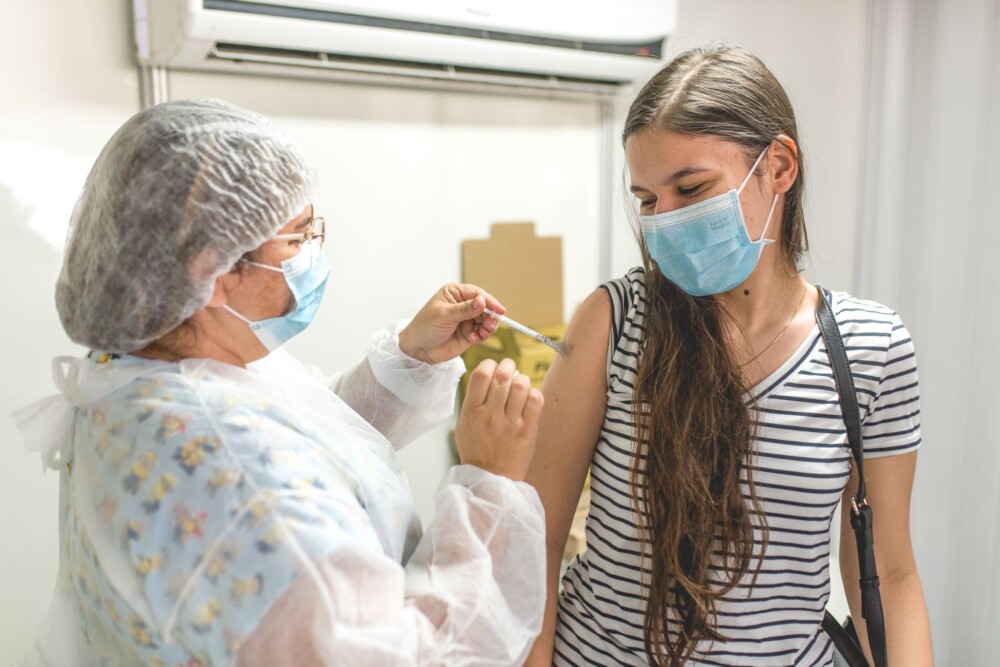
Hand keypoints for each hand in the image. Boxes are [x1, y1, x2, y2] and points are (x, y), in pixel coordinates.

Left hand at [399, 283, 504, 364]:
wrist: (417, 349)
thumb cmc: (424, 327)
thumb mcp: (444, 316)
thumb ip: (465, 309)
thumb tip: (482, 301)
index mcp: (455, 293)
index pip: (477, 294)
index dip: (489, 301)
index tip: (499, 310)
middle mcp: (463, 305)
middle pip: (485, 307)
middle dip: (490, 316)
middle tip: (490, 325)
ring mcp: (467, 319)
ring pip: (486, 320)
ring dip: (487, 327)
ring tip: (482, 334)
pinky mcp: (469, 333)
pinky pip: (482, 333)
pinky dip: (482, 336)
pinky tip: (473, 339)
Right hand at [455, 358, 543, 480]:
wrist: (491, 478)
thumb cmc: (476, 451)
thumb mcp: (463, 425)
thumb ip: (473, 401)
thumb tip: (486, 375)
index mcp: (471, 412)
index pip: (480, 375)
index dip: (489, 364)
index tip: (492, 366)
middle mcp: (490, 416)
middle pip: (503, 376)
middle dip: (508, 365)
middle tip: (509, 368)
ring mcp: (510, 423)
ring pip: (521, 385)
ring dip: (521, 379)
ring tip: (519, 384)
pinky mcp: (527, 431)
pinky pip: (536, 400)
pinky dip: (533, 393)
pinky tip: (528, 399)